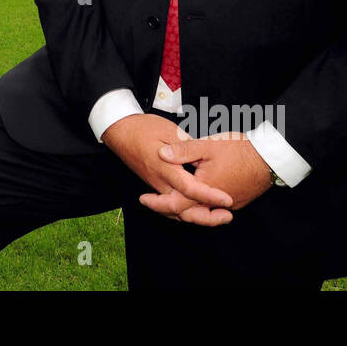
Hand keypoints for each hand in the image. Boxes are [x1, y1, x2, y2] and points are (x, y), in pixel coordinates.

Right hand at [102, 114, 234, 225]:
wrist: (119, 131)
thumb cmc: (142, 128)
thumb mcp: (168, 130)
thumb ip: (186, 146)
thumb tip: (203, 155)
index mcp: (165, 167)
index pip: (190, 188)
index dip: (209, 195)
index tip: (227, 199)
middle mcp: (160, 182)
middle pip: (183, 209)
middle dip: (206, 217)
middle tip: (227, 216)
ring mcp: (156, 186)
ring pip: (176, 211)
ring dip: (197, 217)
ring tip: (218, 215)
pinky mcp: (155, 185)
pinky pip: (170, 207)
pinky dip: (185, 212)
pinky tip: (198, 210)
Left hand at [140, 132, 273, 216]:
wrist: (270, 157)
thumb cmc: (240, 149)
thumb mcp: (207, 145)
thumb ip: (182, 150)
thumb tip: (161, 154)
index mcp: (204, 190)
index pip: (174, 205)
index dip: (157, 203)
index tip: (143, 199)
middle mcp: (215, 203)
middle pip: (185, 213)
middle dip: (166, 208)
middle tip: (151, 201)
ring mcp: (228, 205)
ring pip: (199, 212)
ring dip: (182, 208)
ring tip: (167, 199)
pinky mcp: (236, 202)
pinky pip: (212, 209)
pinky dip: (198, 205)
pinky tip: (192, 195)